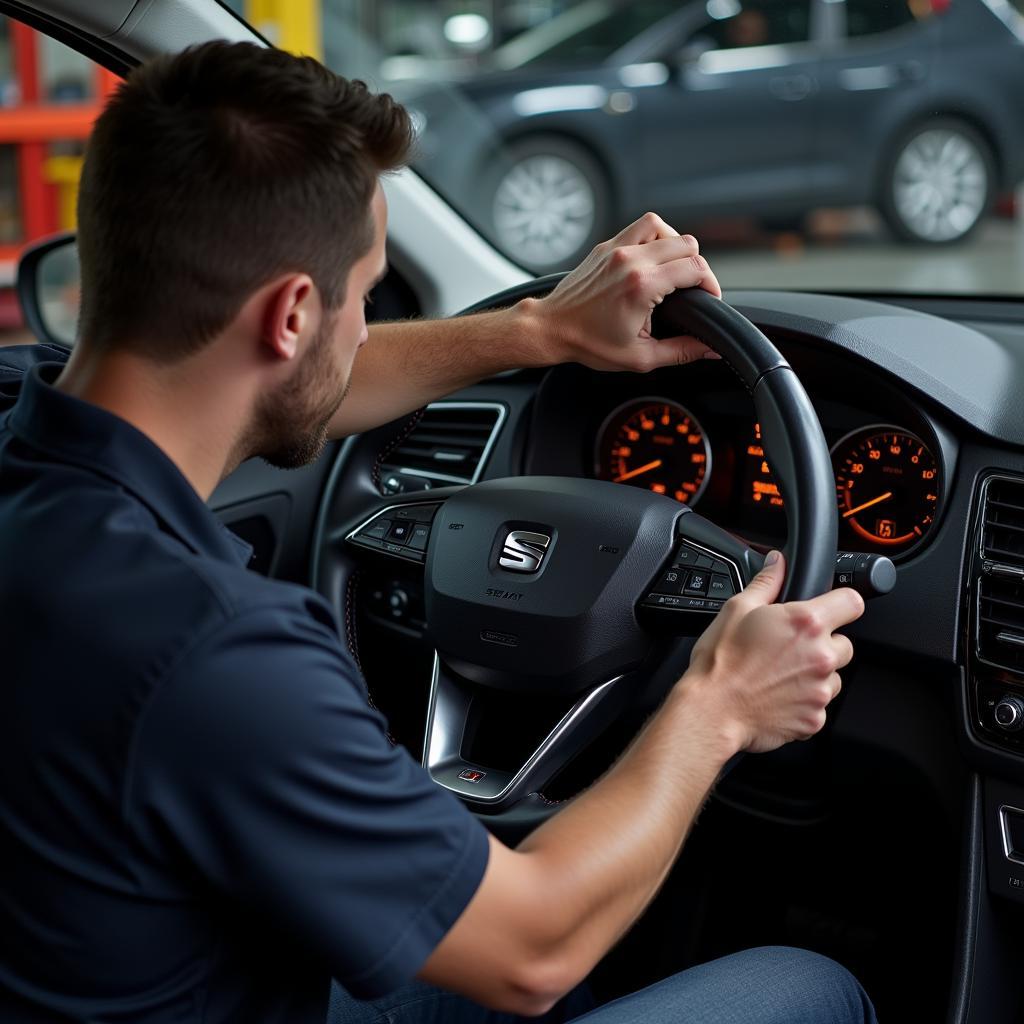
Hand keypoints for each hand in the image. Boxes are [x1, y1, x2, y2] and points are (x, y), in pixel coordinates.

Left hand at [534, 212, 722, 372]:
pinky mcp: (606, 246)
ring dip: (676, 245)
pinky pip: (640, 227)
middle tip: (693, 288)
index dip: (710, 284)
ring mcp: (616, 249)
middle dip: (697, 266)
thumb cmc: (588, 343)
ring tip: (674, 268)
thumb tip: (711, 350)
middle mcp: (630, 260)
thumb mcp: (640, 356)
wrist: (551, 328)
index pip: (695, 268)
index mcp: (641, 285)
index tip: (708, 298)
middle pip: (686, 244)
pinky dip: (654, 237)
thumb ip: (681, 351)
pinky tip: (653, 259)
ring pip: (663, 226)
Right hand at [682, 552, 863, 753]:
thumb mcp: (737, 609)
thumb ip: (766, 582)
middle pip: (844, 644)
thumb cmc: (721, 662)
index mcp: (806, 623)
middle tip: (790, 649)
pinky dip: (804, 702)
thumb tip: (777, 562)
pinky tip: (778, 696)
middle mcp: (821, 656)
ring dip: (815, 675)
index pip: (852, 603)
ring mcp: (820, 690)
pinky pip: (819, 705)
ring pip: (834, 677)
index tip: (831, 610)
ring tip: (781, 675)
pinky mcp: (815, 718)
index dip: (841, 604)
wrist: (711, 710)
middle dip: (823, 644)